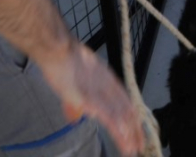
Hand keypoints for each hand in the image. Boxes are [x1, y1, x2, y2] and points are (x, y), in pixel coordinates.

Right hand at [37, 42, 144, 156]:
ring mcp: (101, 92)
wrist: (57, 49)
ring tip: (132, 148)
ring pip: (120, 115)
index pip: (125, 102)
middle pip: (127, 110)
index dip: (132, 118)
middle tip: (139, 145)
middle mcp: (108, 85)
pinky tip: (122, 137)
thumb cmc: (61, 61)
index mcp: (106, 80)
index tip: (135, 131)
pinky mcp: (91, 97)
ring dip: (127, 133)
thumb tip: (76, 116)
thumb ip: (77, 101)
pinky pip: (108, 115)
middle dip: (134, 129)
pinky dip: (117, 127)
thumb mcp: (73, 82)